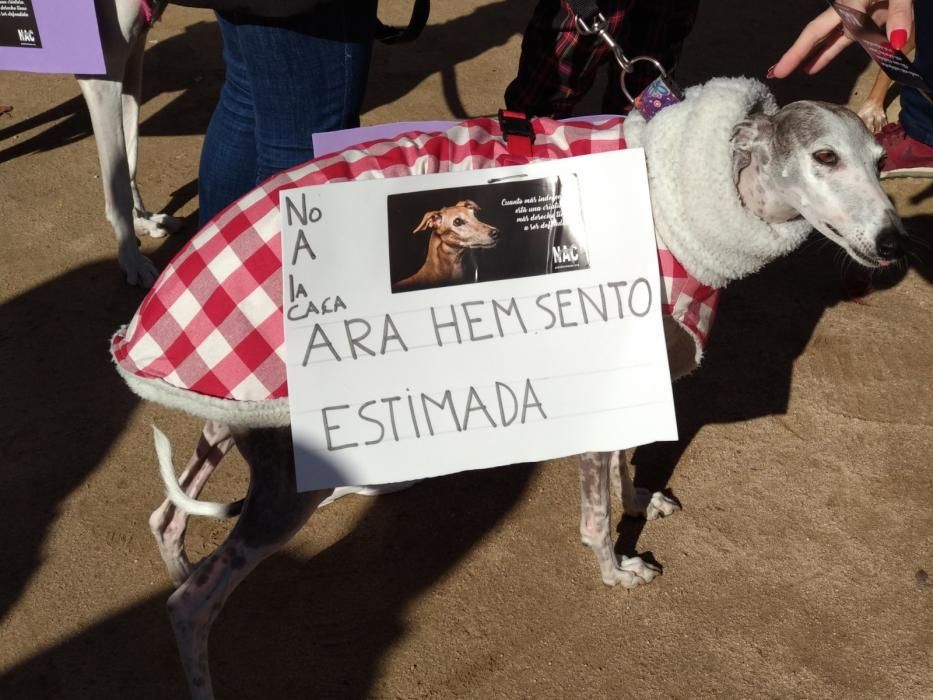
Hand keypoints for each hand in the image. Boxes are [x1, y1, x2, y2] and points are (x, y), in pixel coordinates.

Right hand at [771, 0, 912, 77]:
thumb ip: (900, 15)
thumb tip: (896, 42)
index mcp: (851, 2)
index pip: (820, 31)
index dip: (798, 51)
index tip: (781, 71)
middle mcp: (847, 10)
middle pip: (816, 34)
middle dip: (795, 54)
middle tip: (776, 73)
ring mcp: (854, 16)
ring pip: (826, 39)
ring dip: (808, 56)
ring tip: (788, 72)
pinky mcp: (864, 21)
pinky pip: (840, 40)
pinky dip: (826, 54)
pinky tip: (812, 67)